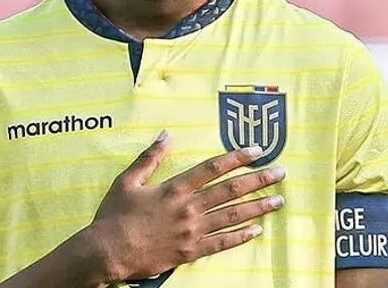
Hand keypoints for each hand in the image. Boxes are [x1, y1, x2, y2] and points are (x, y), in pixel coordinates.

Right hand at [92, 131, 285, 281]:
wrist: (107, 252)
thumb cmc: (114, 215)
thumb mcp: (128, 180)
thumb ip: (150, 157)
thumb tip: (166, 134)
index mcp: (175, 188)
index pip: (213, 168)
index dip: (237, 157)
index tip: (257, 151)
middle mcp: (188, 208)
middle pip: (230, 191)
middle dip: (258, 181)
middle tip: (280, 174)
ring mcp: (192, 232)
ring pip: (232, 217)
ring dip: (258, 207)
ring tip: (278, 201)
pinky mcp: (190, 252)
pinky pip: (220, 244)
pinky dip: (240, 237)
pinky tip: (257, 230)